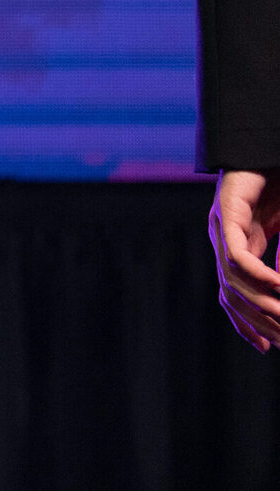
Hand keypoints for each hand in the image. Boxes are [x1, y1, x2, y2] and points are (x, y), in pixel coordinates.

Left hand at [214, 170, 279, 350]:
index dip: (247, 324)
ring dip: (261, 303)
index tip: (268, 349)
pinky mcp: (226, 210)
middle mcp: (224, 239)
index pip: (234, 295)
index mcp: (238, 247)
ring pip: (233, 278)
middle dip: (257, 321)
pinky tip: (279, 288)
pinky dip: (258, 274)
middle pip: (232, 294)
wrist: (264, 147)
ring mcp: (222, 224)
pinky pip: (238, 253)